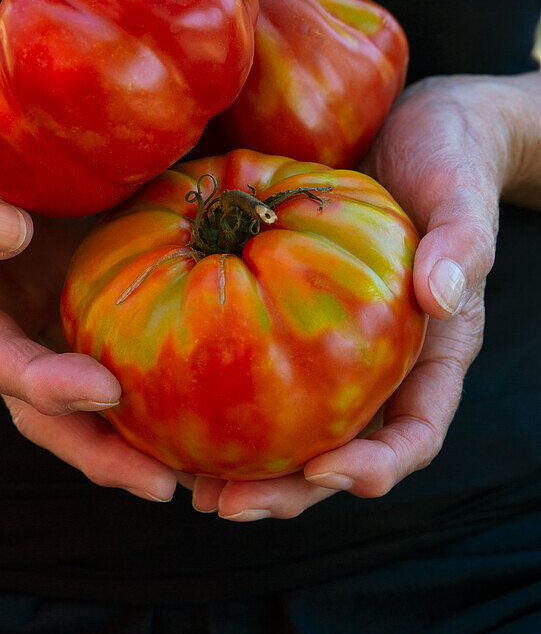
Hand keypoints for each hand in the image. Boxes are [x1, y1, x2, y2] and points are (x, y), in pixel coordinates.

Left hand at [183, 71, 540, 519]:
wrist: (415, 129)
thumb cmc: (449, 159)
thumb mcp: (460, 189)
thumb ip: (462, 241)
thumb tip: (441, 294)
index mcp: (432, 356)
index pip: (414, 434)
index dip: (376, 466)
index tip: (328, 472)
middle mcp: (380, 368)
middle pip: (339, 454)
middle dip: (288, 491)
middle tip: (224, 504)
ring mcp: (334, 353)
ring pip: (292, 433)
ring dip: (246, 469)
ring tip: (189, 487)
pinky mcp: (291, 325)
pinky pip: (258, 378)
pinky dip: (219, 408)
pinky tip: (170, 417)